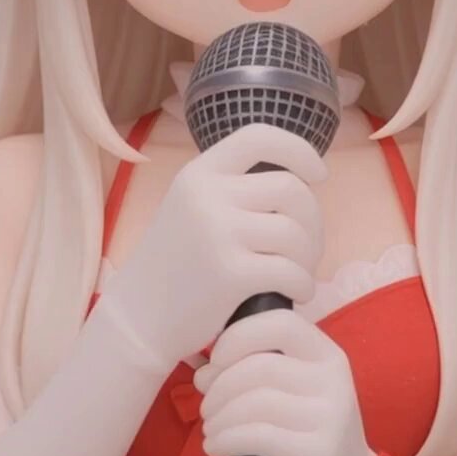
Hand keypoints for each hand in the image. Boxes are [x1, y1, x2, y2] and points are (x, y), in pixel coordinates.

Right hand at [104, 124, 326, 370]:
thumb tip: (298, 182)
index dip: (299, 150)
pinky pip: (291, 271)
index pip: (259, 136)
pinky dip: (303, 285)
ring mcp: (218, 233)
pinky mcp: (230, 273)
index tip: (319, 174)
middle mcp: (207, 195)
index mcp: (199, 174)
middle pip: (290, 189)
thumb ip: (233, 190)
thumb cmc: (176, 265)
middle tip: (307, 247)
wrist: (138, 319)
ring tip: (299, 274)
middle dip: (312, 219)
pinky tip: (296, 294)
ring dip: (309, 257)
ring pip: (295, 232)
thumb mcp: (191, 209)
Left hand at [194, 308, 375, 455]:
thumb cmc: (310, 435)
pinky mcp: (319, 454)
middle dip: (220, 386)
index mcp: (327, 355)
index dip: (239, 335)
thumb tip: (203, 372)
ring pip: (256, 402)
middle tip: (205, 407)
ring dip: (220, 416)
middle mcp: (334, 379)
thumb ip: (259, 371)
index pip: (282, 323)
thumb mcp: (296, 392)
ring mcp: (331, 416)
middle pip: (260, 366)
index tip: (215, 360)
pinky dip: (226, 439)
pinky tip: (215, 447)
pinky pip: (259, 437)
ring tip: (210, 429)